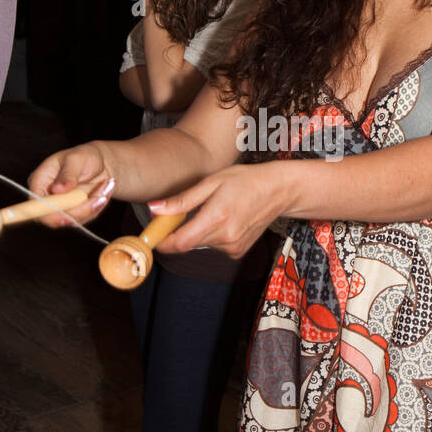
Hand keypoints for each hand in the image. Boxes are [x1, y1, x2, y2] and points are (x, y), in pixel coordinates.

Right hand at [27, 144, 115, 227]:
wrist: (100, 164)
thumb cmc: (84, 156)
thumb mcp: (76, 159)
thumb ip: (67, 174)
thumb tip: (56, 189)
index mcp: (39, 181)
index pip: (34, 203)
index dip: (47, 212)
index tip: (66, 213)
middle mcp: (46, 198)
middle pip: (53, 218)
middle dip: (79, 210)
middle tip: (99, 197)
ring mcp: (60, 208)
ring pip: (72, 220)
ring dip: (92, 206)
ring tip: (105, 186)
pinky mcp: (73, 214)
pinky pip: (85, 218)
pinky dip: (96, 206)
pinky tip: (102, 192)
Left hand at [149, 161, 289, 259]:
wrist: (278, 191)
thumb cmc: (245, 180)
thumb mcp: (211, 182)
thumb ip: (182, 200)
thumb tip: (155, 209)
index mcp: (217, 218)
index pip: (180, 242)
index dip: (162, 242)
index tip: (152, 236)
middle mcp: (226, 237)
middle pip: (188, 244)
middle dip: (177, 233)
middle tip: (178, 214)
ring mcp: (233, 247)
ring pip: (200, 244)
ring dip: (197, 232)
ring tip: (212, 210)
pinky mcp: (238, 251)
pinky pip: (214, 246)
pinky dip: (211, 235)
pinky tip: (225, 220)